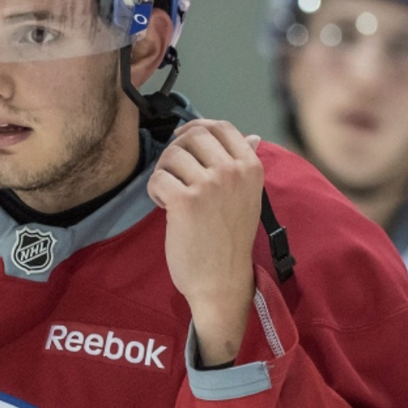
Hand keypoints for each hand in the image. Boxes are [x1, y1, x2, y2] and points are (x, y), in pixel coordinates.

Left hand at [147, 120, 262, 365]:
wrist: (221, 281)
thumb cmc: (230, 240)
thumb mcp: (247, 198)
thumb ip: (244, 165)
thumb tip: (253, 137)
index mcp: (250, 168)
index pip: (221, 127)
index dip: (197, 127)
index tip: (181, 139)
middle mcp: (232, 172)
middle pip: (193, 136)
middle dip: (175, 150)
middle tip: (172, 173)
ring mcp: (209, 185)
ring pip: (171, 155)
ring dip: (163, 172)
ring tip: (169, 194)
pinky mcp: (184, 201)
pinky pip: (157, 178)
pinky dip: (154, 191)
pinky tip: (163, 206)